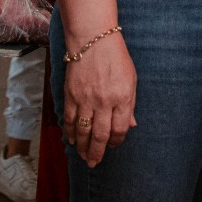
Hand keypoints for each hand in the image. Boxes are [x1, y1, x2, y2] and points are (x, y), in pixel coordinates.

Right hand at [61, 34, 136, 166]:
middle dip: (97, 152)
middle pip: (100, 135)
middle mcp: (104, 101)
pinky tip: (72, 139)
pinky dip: (70, 132)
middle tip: (94, 162)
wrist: (93, 39)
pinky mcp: (71, 95)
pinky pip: (70, 119)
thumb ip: (129, 105)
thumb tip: (130, 126)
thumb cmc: (116, 59)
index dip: (117, 142)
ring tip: (83, 157)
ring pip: (83, 131)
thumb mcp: (131, 80)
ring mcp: (86, 99)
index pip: (119, 129)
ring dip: (82, 147)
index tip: (115, 145)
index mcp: (122, 97)